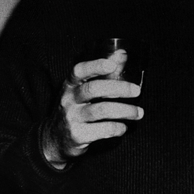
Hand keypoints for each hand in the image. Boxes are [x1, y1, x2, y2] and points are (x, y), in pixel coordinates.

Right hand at [41, 52, 142, 169]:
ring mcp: (72, 118)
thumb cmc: (75, 109)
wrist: (55, 139)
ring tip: (138, 113)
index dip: (95, 66)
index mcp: (70, 85)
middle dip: (119, 88)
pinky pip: (102, 130)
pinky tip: (124, 127)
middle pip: (93, 89)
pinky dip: (117, 128)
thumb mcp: (83, 89)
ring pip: (101, 110)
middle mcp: (68, 100)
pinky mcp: (77, 135)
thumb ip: (103, 72)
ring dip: (124, 110)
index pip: (79, 71)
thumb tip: (122, 54)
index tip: (112, 64)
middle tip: (137, 90)